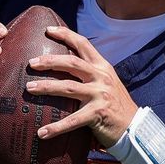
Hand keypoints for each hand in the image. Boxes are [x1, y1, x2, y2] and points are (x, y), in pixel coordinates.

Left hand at [26, 25, 138, 147]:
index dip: (65, 34)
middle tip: (31, 63)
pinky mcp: (98, 114)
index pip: (83, 44)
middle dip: (49, 61)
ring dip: (47, 87)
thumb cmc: (116, 105)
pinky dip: (56, 127)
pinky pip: (73, 120)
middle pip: (72, 62)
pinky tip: (42, 133)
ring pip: (68, 87)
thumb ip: (91, 73)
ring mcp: (100, 94)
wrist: (134, 126)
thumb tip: (65, 67)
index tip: (47, 30)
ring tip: (29, 88)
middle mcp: (101, 77)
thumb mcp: (107, 82)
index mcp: (102, 67)